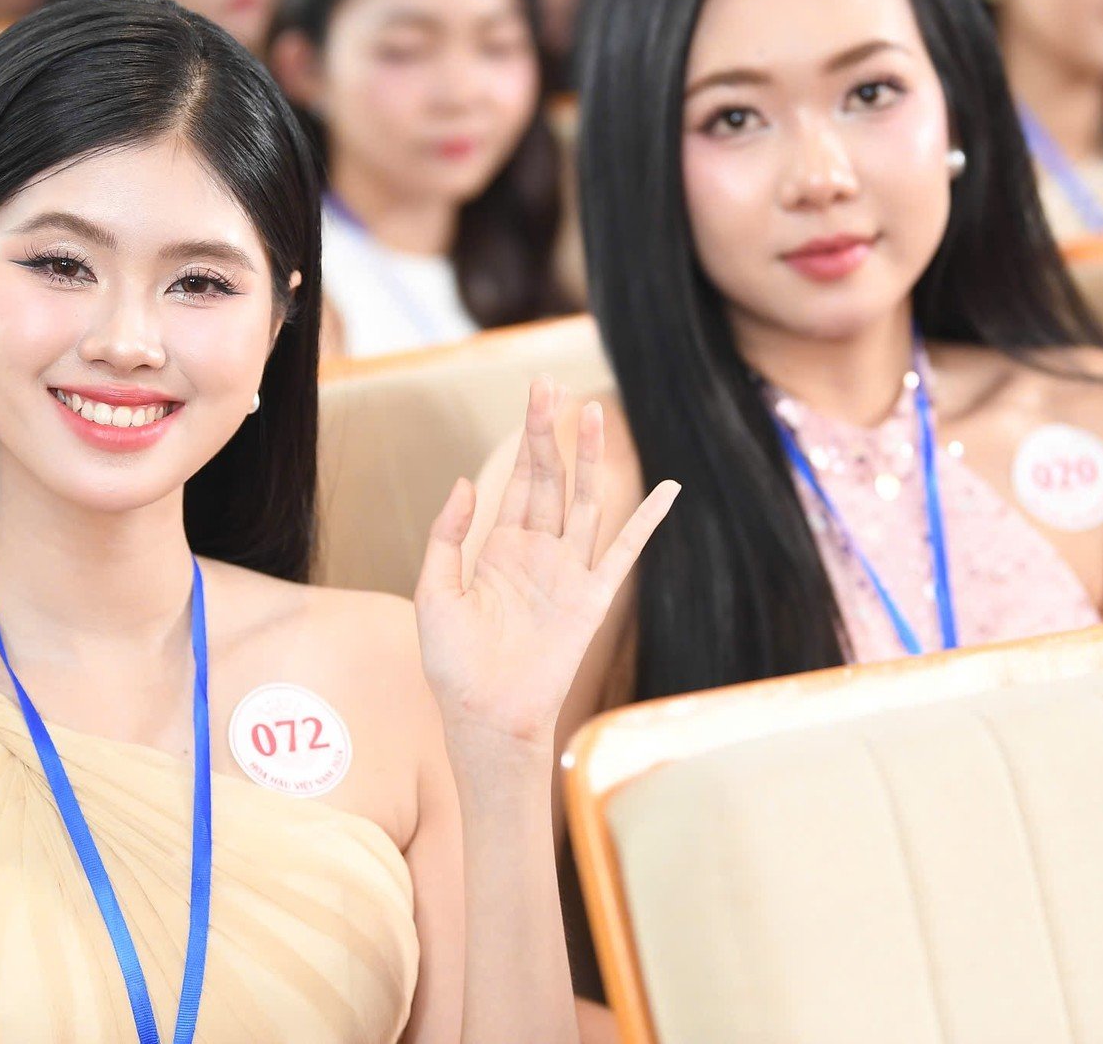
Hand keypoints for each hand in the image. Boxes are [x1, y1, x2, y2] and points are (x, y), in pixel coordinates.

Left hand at [413, 378, 678, 751]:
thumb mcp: (434, 592)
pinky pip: (625, 551)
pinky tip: (668, 489)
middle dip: (551, 433)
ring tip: (592, 414)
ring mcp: (569, 572)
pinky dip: (648, 520)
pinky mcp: (592, 598)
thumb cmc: (453, 664)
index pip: (519, 480)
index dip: (529, 437)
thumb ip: (448, 536)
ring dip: (590, 459)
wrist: (484, 716)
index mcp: (501, 549)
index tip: (536, 393)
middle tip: (552, 385)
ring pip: (585, 502)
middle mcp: (539, 553)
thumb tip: (467, 482)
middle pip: (551, 479)